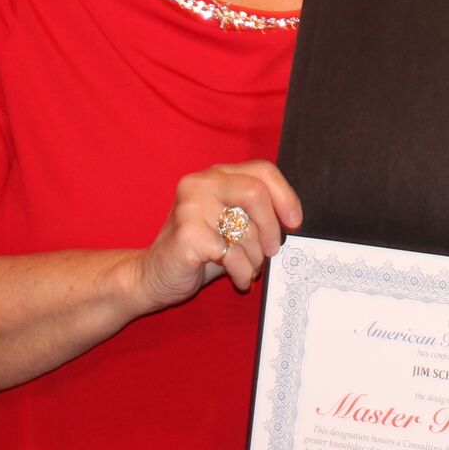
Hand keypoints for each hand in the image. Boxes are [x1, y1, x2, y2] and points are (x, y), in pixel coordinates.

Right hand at [131, 161, 301, 310]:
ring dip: (255, 258)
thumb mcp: (232, 224)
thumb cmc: (201, 250)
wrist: (154, 275)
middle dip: (271, 229)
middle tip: (271, 251)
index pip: (263, 171)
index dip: (285, 196)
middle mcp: (201, 184)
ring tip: (246, 267)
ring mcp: (190, 207)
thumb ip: (255, 213)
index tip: (294, 222)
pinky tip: (238, 278)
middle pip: (256, 194)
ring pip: (246, 230)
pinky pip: (232, 254)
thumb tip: (292, 222)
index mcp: (216, 175)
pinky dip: (243, 272)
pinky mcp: (186, 234)